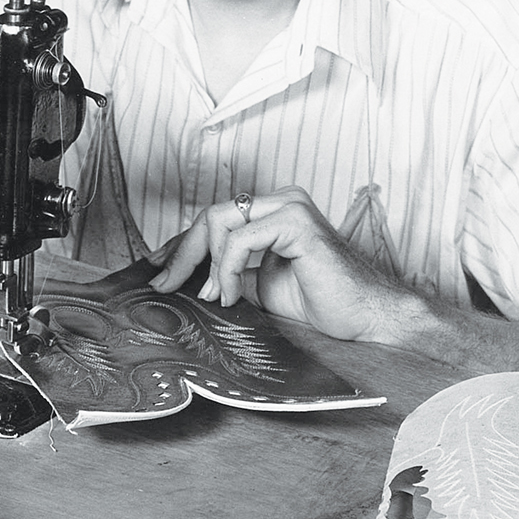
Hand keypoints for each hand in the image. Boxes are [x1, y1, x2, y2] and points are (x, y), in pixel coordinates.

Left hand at [147, 186, 424, 344]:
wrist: (363, 317)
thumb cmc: (320, 302)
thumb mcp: (258, 286)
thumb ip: (228, 274)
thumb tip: (185, 279)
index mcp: (272, 211)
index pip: (214, 219)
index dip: (180, 244)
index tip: (155, 269)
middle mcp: (280, 200)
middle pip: (211, 215)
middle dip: (182, 252)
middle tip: (165, 284)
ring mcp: (289, 206)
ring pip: (221, 220)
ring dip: (209, 264)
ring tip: (216, 296)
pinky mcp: (296, 222)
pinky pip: (241, 238)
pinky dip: (228, 269)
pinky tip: (233, 295)